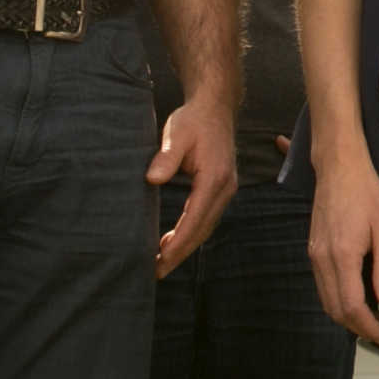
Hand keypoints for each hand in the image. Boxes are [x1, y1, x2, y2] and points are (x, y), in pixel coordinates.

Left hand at [150, 100, 241, 275]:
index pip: (195, 219)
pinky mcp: (221, 189)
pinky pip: (206, 218)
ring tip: (161, 262)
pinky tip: (173, 241)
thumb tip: (153, 180)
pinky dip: (191, 233)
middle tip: (156, 271)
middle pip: (203, 230)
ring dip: (185, 246)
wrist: (215, 107)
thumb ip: (166, 157)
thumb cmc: (194, 119)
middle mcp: (225, 188)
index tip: (160, 259)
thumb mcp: (176, 133)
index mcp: (214, 178)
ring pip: (206, 227)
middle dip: (180, 253)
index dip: (178, 243)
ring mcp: (226, 189)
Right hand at [311, 152, 378, 347]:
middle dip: (359, 328)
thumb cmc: (365, 193)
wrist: (338, 168)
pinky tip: (358, 298)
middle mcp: (322, 260)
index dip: (370, 328)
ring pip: (327, 302)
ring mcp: (314, 256)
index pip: (353, 307)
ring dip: (348, 317)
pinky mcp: (313, 251)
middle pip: (336, 311)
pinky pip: (323, 287)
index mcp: (342, 255)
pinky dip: (339, 301)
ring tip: (375, 319)